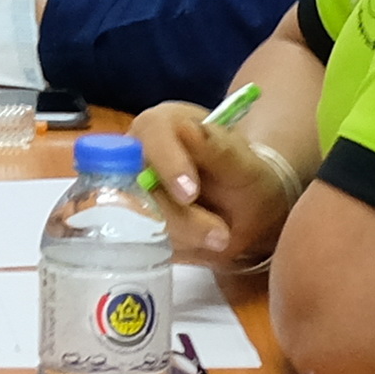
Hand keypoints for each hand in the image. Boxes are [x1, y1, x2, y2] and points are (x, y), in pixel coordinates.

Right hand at [130, 94, 303, 267]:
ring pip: (139, 219)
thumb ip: (219, 150)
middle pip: (138, 183)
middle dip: (181, 217)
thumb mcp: (244, 165)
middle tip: (221, 235)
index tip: (190, 194)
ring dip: (183, 235)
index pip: (151, 134)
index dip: (167, 163)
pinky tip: (201, 244)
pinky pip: (141, 242)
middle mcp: (135, 155)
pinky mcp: (131, 225)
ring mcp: (129, 191)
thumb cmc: (244, 177)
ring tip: (220, 238)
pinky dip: (176, 247)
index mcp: (161, 126)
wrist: (245, 214)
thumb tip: (189, 130)